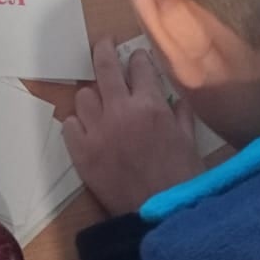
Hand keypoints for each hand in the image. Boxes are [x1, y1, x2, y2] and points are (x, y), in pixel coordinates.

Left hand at [63, 38, 204, 216]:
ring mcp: (97, 130)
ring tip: (100, 103)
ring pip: (83, 95)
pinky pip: (69, 125)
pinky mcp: (81, 152)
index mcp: (151, 106)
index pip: (139, 66)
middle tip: (103, 44)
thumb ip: (181, 116)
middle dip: (104, 50)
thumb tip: (176, 99)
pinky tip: (87, 129)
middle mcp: (121, 111)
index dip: (138, 58)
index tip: (136, 57)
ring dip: (92, 96)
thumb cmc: (182, 180)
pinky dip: (77, 124)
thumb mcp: (190, 143)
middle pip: (104, 66)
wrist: (160, 215)